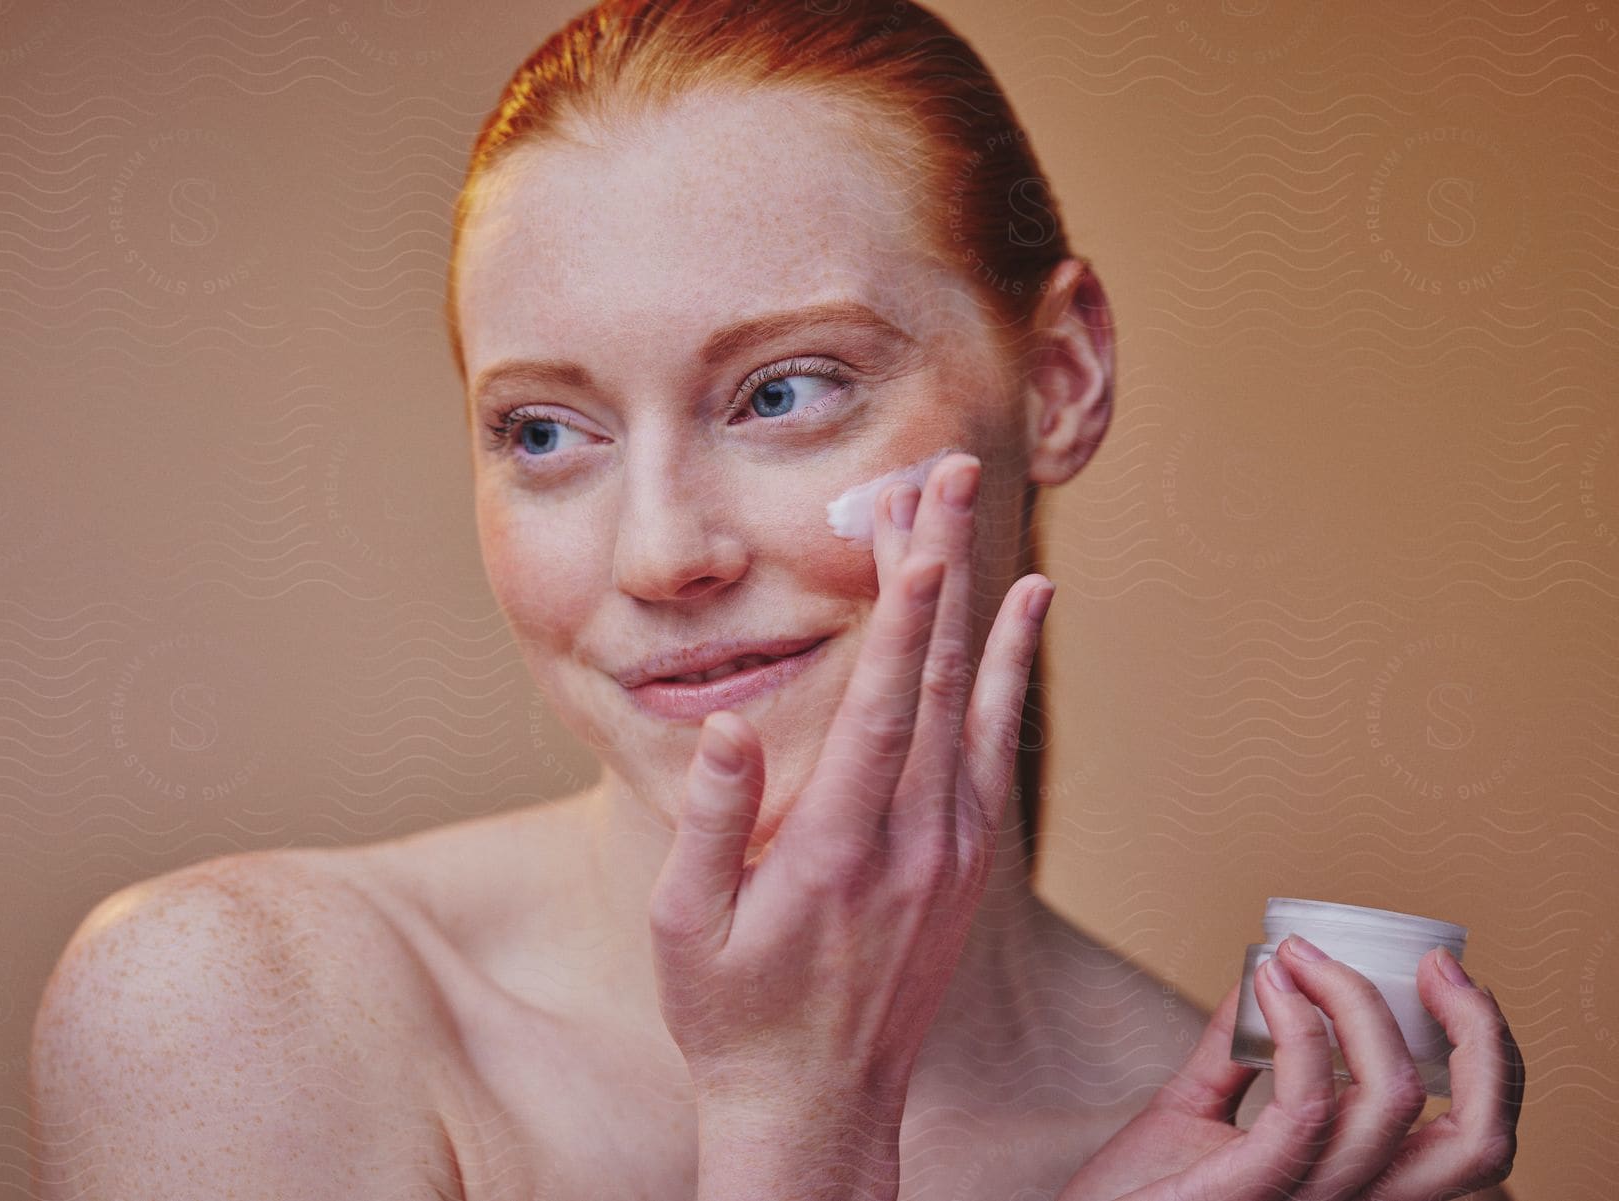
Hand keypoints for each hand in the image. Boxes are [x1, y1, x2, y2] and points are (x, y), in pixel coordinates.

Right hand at [647, 451, 1054, 1118]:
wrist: (821, 1106)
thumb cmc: (736, 1016)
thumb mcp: (686, 929)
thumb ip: (712, 825)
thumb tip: (728, 728)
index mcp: (838, 849)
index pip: (883, 703)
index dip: (903, 610)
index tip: (917, 528)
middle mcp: (914, 841)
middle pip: (937, 678)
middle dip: (940, 567)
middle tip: (941, 474)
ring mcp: (953, 850)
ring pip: (976, 701)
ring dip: (972, 602)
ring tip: (969, 512)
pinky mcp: (970, 861)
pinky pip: (997, 744)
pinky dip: (1010, 671)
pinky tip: (1021, 614)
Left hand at [1057, 936, 1525, 1200]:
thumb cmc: (1135, 1191)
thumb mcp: (1193, 1109)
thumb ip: (1235, 1049)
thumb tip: (1266, 970)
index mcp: (1356, 1186)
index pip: (1472, 1140)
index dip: (1490, 1058)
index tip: (1447, 978)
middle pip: (1481, 1145)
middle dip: (1480, 1040)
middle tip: (1435, 966)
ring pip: (1394, 1108)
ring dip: (1358, 1003)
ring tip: (1302, 954)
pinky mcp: (1252, 1192)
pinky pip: (1306, 1110)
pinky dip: (1300, 1030)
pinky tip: (1269, 980)